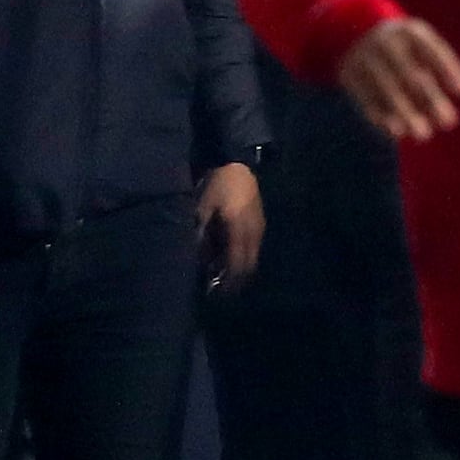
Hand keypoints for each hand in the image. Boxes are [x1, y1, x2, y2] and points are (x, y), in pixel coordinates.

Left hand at [196, 164, 264, 288]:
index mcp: (238, 230)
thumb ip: (201, 236)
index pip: (237, 263)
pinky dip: (243, 258)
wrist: (236, 166)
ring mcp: (259, 228)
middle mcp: (253, 233)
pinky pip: (253, 248)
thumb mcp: (202, 210)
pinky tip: (231, 259)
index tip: (218, 294)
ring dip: (240, 270)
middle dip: (236, 280)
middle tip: (221, 292)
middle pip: (248, 265)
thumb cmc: (216, 187)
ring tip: (225, 278)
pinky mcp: (260, 224)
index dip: (229, 281)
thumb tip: (199, 260)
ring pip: (253, 258)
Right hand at [336, 18, 459, 140]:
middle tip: (449, 123)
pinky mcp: (349, 75)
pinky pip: (365, 98)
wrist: (352, 33)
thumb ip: (443, 64)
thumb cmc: (405, 47)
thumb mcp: (421, 44)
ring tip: (424, 135)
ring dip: (406, 113)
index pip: (433, 50)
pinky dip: (381, 115)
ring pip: (387, 89)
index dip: (450, 70)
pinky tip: (397, 132)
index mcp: (411, 32)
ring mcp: (365, 58)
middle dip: (431, 99)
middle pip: (411, 74)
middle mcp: (386, 43)